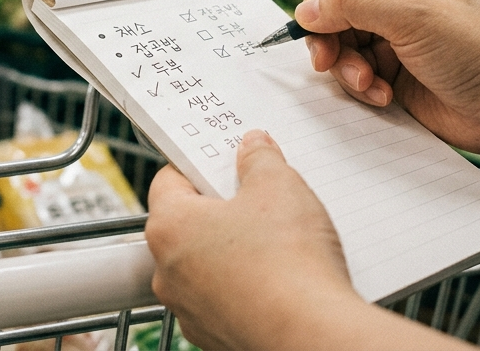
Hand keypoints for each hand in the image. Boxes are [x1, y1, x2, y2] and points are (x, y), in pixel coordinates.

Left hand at [145, 131, 356, 350]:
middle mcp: (168, 272)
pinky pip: (224, 299)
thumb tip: (252, 148)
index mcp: (170, 227)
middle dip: (220, 209)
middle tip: (257, 198)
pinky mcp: (215, 335)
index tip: (223, 161)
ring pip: (205, 265)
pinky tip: (278, 279)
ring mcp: (190, 309)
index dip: (198, 165)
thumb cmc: (288, 264)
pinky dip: (244, 287)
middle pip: (187, 224)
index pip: (168, 180)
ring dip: (231, 251)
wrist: (311, 335)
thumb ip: (259, 159)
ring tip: (275, 242)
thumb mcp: (279, 186)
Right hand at [294, 0, 479, 155]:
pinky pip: (350, 71)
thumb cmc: (477, 52)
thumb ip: (352, 5)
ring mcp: (390, 34)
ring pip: (335, 38)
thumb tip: (305, 11)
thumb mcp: (412, 16)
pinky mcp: (388, 70)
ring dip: (344, 65)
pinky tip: (383, 96)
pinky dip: (359, 85)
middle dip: (327, 32)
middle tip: (326, 58)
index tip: (323, 11)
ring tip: (367, 83)